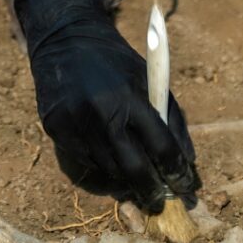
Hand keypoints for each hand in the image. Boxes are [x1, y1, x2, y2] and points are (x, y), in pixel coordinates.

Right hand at [15, 0, 198, 211]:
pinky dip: (101, 164)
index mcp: (130, 97)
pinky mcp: (56, 129)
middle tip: (161, 202)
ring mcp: (75, 124)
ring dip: (125, 179)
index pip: (160, 146)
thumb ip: (170, 118)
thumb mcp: (149, 79)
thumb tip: (186, 161)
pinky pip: (85, 161)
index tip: (185, 186)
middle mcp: (100, 113)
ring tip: (137, 178)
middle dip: (151, 191)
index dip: (176, 171)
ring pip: (107, 170)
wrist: (65, 40)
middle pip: (132, 169)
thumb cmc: (116, 62)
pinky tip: (109, 156)